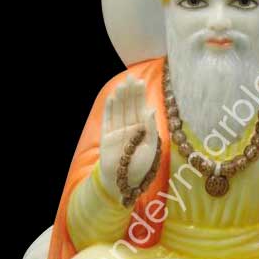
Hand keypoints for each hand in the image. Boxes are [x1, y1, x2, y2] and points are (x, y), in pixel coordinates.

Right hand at [99, 74, 158, 199]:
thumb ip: (151, 128)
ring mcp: (118, 131)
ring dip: (121, 97)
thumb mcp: (151, 148)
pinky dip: (110, 108)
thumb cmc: (140, 167)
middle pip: (130, 106)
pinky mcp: (107, 136)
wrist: (124, 182)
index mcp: (143, 130)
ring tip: (122, 83)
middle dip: (131, 92)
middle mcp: (130, 128)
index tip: (141, 82)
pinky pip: (109, 119)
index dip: (140, 96)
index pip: (141, 109)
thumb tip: (151, 109)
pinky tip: (113, 97)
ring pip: (120, 110)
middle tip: (131, 77)